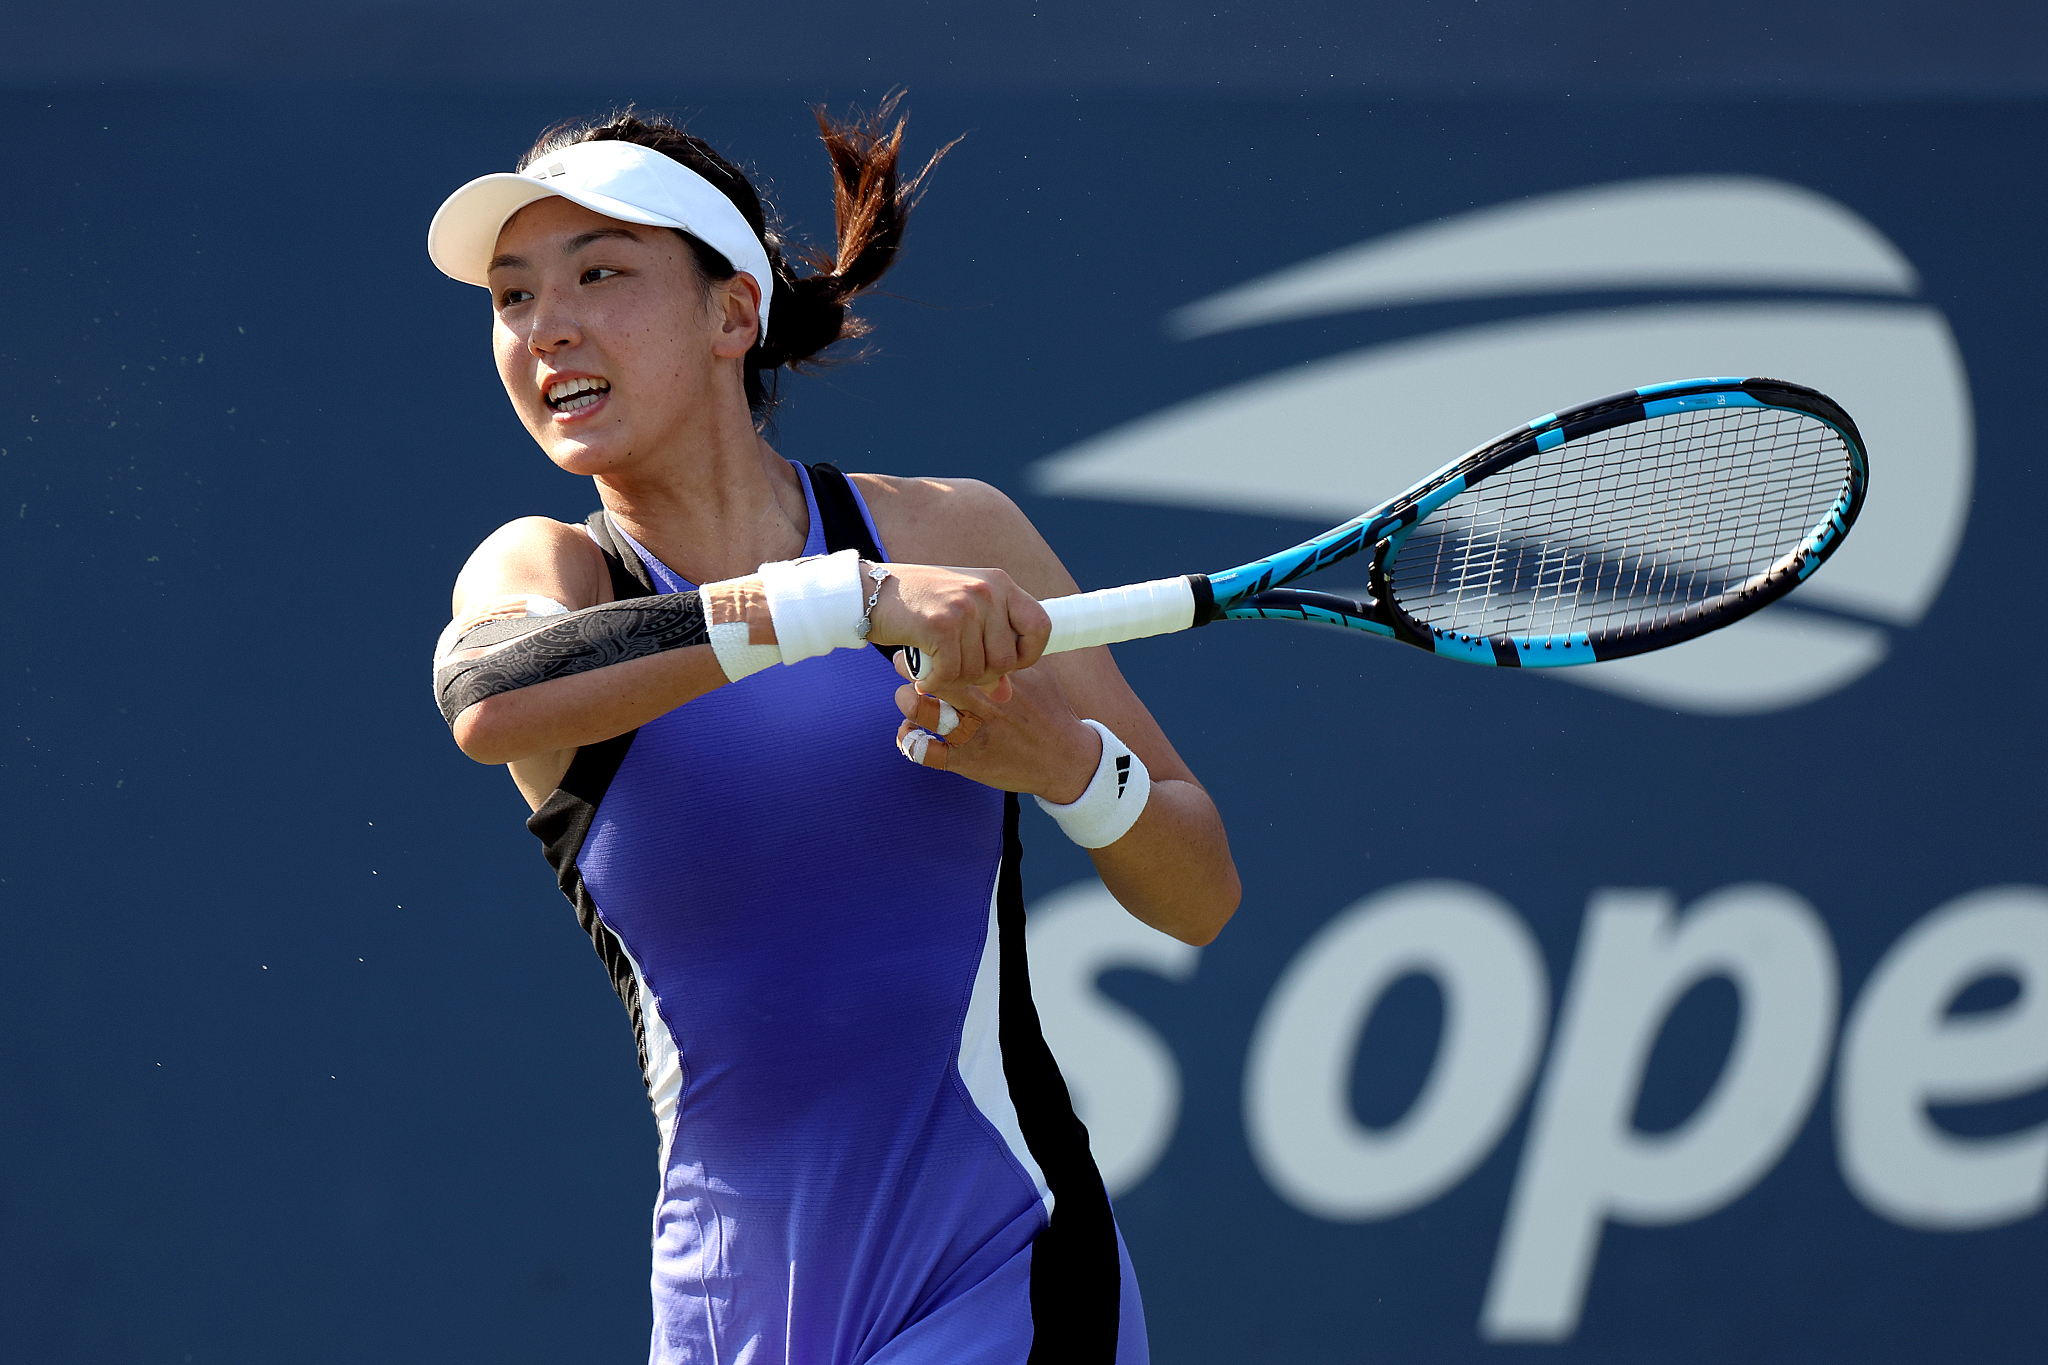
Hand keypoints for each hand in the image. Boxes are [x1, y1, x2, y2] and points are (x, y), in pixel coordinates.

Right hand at [863, 564, 1049, 690]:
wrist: (870, 592)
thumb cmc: (919, 605)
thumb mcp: (962, 618)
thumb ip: (987, 648)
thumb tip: (1005, 694)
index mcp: (1000, 584)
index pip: (1041, 626)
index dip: (1029, 654)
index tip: (1007, 665)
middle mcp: (987, 592)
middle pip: (1006, 660)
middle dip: (982, 675)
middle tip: (956, 667)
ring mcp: (964, 607)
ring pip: (978, 671)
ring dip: (955, 678)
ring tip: (936, 664)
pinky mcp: (940, 626)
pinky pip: (951, 673)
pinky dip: (935, 681)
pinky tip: (924, 673)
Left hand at [891, 653, 1099, 802]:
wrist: (1065, 758)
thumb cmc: (1049, 711)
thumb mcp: (1038, 673)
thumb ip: (1012, 652)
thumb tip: (992, 626)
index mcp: (998, 677)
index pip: (956, 651)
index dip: (934, 643)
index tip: (928, 641)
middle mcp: (982, 703)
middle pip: (933, 674)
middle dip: (911, 666)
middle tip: (908, 663)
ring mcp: (972, 733)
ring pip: (921, 710)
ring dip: (906, 700)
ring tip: (907, 696)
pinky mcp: (966, 761)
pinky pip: (924, 752)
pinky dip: (910, 740)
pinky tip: (909, 731)